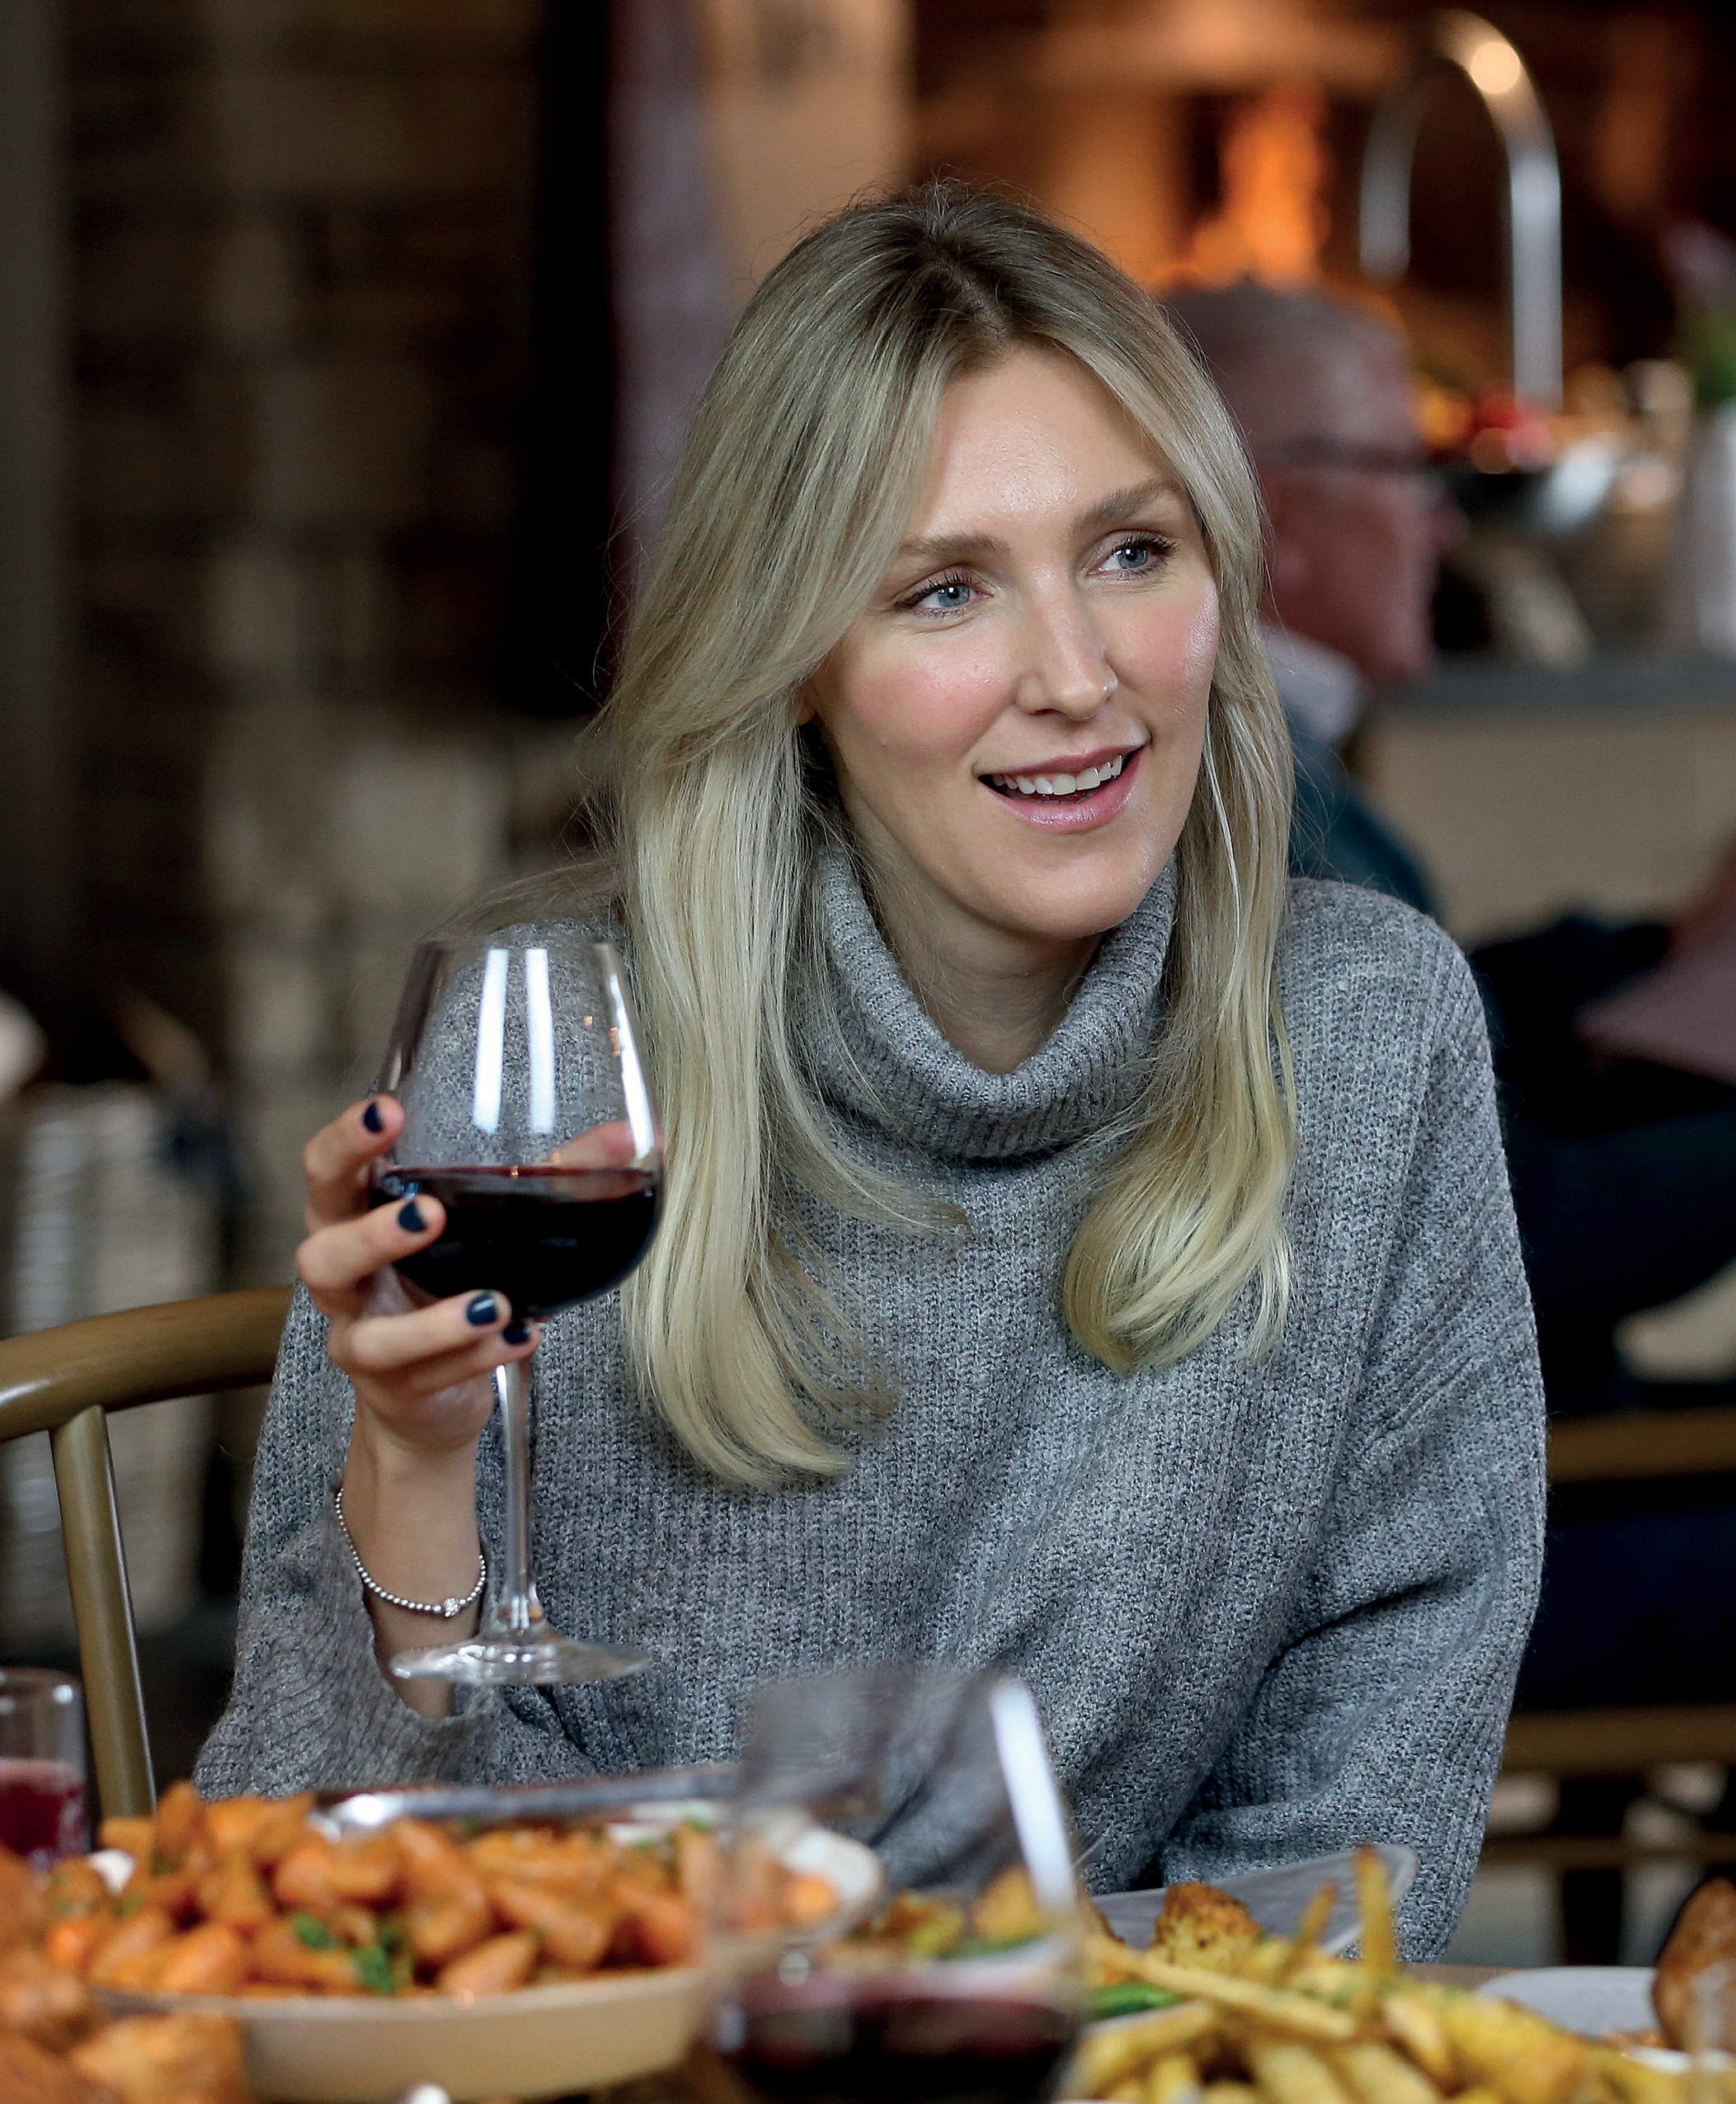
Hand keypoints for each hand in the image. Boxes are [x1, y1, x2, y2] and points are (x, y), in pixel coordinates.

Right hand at [297, 1097, 535, 1462]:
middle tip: (428, 1213)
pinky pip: (426, 1380)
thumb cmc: (450, 1283)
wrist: (428, 1397)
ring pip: (371, 1339)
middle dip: (370, 1233)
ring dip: (430, 1323)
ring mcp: (363, 1342)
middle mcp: (345, 1283)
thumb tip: (624, 1135)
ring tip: (491, 1303)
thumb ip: (551, 1175)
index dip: (346, 1142)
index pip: (326, 1173)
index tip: (387, 1113)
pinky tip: (519, 1339)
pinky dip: (475, 1360)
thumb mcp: (488, 1225)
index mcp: (356, 1220)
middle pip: (320, 1254)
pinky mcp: (394, 1393)